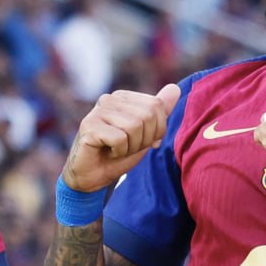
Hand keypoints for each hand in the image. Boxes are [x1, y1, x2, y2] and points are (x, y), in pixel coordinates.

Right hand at [62, 83, 181, 192]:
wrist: (92, 176)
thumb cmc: (117, 155)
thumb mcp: (145, 134)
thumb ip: (159, 113)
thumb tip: (176, 88)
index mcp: (123, 97)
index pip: (156, 106)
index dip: (156, 130)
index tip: (141, 141)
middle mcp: (109, 99)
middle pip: (147, 116)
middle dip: (143, 140)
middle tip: (127, 148)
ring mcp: (97, 111)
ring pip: (134, 126)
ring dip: (130, 147)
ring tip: (117, 150)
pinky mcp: (89, 126)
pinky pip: (119, 138)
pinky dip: (118, 151)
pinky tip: (107, 152)